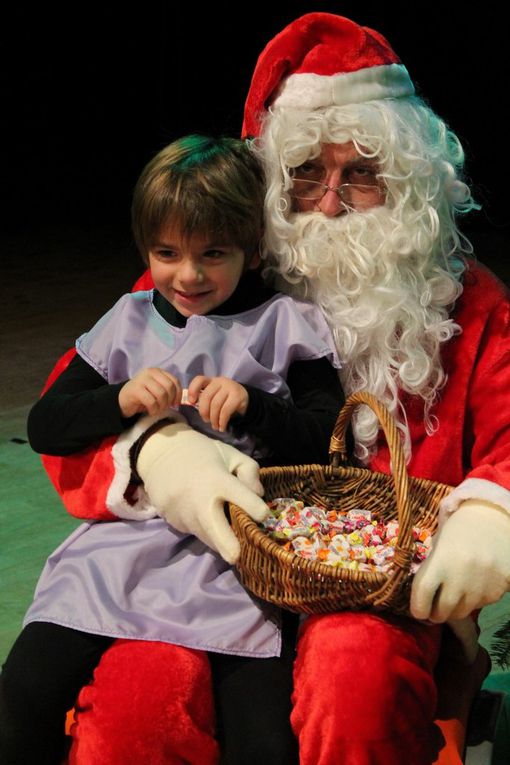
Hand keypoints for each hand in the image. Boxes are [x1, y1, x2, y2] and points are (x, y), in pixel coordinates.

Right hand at [119, 368, 181, 417]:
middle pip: (169, 387)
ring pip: (161, 394)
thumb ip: (167, 390)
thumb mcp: (156, 390)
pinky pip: (151, 401)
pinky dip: (153, 409)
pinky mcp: (135, 390)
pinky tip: (150, 411)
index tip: (175, 404)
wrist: (122, 400)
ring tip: (157, 410)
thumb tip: (179, 399)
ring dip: (161, 406)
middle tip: (164, 408)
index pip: (174, 381)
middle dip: (169, 400)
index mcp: (157, 372)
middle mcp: (150, 372)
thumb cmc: (142, 397)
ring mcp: (142, 380)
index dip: (178, 394)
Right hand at [136, 422, 268, 562]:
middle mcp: (198, 500)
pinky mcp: (173, 522)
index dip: (254, 507)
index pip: (239, 496)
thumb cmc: (201, 453)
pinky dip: (204, 530)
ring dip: (219, 539)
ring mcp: (183, 514)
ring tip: (227, 530)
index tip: (263, 514)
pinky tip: (202, 515)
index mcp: (216, 479)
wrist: (160, 454)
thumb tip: (259, 495)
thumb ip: (249, 470)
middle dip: (227, 546)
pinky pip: (195, 531)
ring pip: (207, 537)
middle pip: (215, 530)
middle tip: (237, 557)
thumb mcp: (229, 453)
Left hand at [188, 375, 248, 431]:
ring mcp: (230, 387)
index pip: (199, 380)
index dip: (193, 390)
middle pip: (206, 396)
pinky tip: (222, 427)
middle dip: (204, 412)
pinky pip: (226, 410)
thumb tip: (193, 406)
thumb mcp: (214, 396)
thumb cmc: (225, 399)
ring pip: (216, 405)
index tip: (192, 402)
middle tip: (206, 420)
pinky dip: (222, 421)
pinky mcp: (237, 396)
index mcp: (211, 381)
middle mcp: (220, 381)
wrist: (245, 399)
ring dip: (214, 419)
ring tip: (215, 426)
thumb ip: (204, 399)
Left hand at [411, 500, 509, 621]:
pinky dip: (473, 601)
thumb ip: (431, 573)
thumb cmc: (458, 534)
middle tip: (435, 609)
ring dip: (455, 608)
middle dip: (436, 614)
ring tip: (455, 594)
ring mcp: (480, 586)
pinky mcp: (497, 591)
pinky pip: (480, 605)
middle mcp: (460, 576)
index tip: (419, 611)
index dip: (418, 608)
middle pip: (442, 611)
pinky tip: (474, 584)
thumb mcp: (438, 548)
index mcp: (440, 561)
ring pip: (462, 612)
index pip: (422, 594)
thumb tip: (422, 603)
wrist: (492, 523)